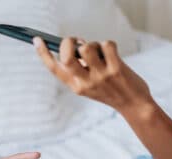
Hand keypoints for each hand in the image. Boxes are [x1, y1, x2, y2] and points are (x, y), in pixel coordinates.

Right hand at [34, 36, 152, 114]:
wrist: (134, 105)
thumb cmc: (113, 91)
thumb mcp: (91, 85)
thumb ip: (82, 69)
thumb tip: (77, 44)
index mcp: (76, 87)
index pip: (54, 69)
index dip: (42, 53)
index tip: (37, 40)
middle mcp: (85, 83)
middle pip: (66, 56)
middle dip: (68, 42)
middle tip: (77, 41)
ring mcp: (101, 76)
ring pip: (87, 47)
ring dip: (92, 43)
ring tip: (100, 51)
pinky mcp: (116, 69)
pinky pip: (106, 45)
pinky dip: (109, 44)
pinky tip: (113, 53)